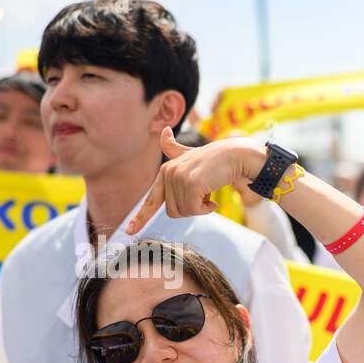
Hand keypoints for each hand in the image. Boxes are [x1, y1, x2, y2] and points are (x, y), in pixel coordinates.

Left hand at [127, 127, 267, 233]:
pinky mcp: (191, 183)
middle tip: (203, 197)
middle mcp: (168, 173)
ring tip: (209, 194)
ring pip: (184, 211)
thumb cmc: (215, 159)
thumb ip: (174, 148)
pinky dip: (206, 209)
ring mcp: (179, 177)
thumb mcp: (191, 155)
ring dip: (200, 208)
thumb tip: (164, 131)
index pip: (151, 199)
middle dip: (190, 209)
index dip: (140, 217)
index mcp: (165, 171)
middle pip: (172, 211)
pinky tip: (214, 199)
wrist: (235, 156)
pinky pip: (194, 210)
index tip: (128, 231)